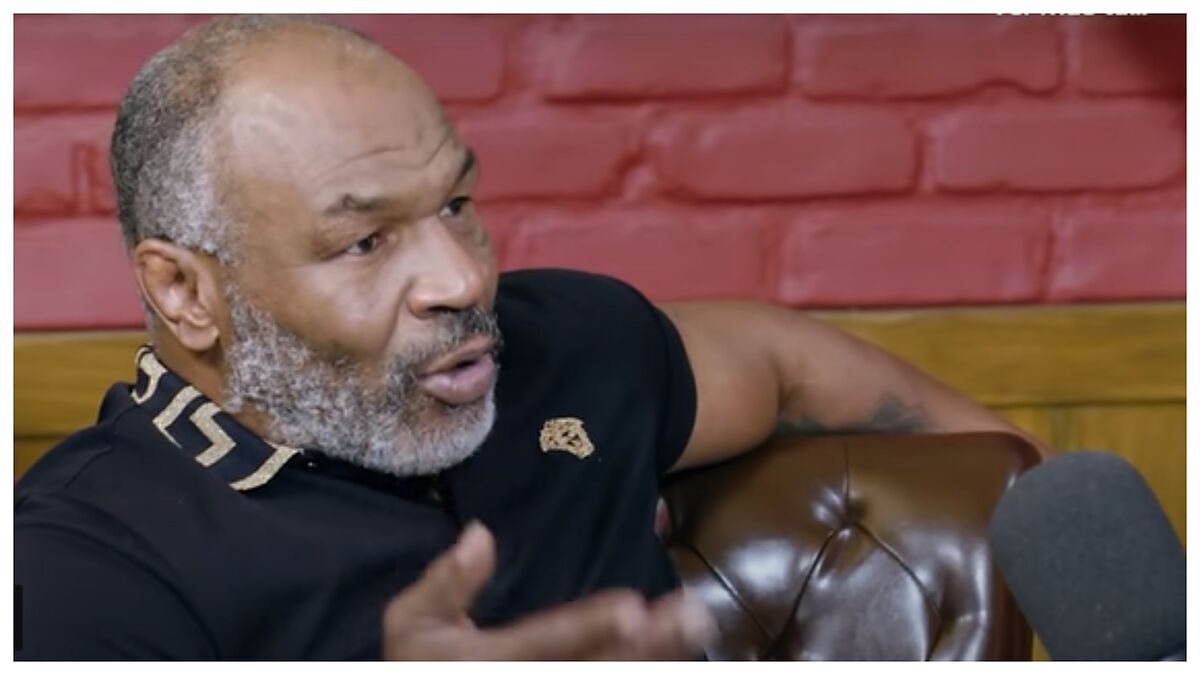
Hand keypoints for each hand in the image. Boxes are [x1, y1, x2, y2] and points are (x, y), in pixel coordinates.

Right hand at [382, 521, 717, 659]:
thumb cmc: (418, 666)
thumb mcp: (413, 626)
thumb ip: (445, 582)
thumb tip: (481, 532)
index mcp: (489, 663)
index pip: (546, 643)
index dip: (588, 627)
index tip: (632, 606)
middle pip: (595, 670)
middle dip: (647, 644)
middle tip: (691, 613)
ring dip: (657, 658)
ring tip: (697, 628)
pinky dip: (646, 670)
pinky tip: (679, 655)